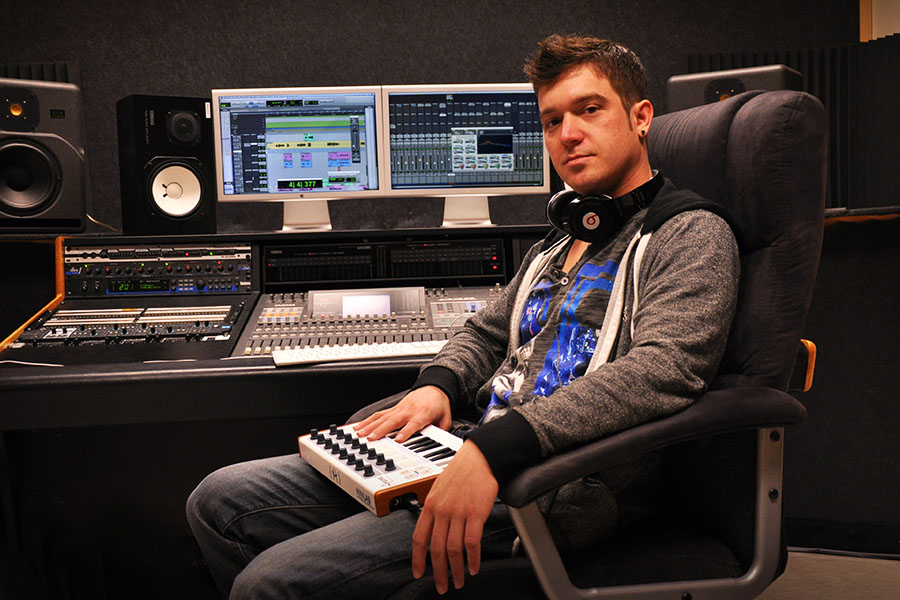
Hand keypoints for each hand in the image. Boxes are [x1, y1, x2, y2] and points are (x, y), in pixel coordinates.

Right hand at [354, 386, 451, 441]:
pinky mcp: (393, 408)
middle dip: (381, 430)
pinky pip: (379, 414)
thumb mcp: (446, 418)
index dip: (406, 432)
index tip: (398, 439)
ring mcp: (399, 409)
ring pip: (382, 417)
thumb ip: (442, 431)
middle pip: (393, 421)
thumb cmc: (438, 404)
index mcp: (423, 414)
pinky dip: (368, 420)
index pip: (413, 424)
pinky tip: (359, 426)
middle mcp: (408, 411)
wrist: (434, 387)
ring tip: (360, 433)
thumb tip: (442, 442)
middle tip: (371, 438)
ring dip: (370, 425)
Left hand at [411, 440, 497, 593]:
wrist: (480, 458)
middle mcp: (442, 511)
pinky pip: (472, 542)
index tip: (418, 573)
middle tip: (442, 586)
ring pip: (454, 549)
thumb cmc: (461, 472)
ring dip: (456, 570)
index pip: (419, 538)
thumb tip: (431, 528)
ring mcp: (458, 513)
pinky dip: (473, 558)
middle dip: (439, 572)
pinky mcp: (476, 513)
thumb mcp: (439, 489)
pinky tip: (474, 567)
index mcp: (430, 505)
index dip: (418, 559)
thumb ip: (434, 509)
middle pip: (437, 549)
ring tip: (459, 581)